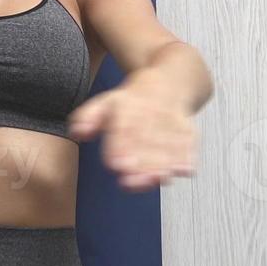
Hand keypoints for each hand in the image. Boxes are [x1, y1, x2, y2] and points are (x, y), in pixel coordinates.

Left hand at [67, 83, 197, 190]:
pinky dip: (188, 155)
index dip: (119, 147)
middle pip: (146, 140)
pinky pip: (189, 141)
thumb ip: (88, 118)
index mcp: (127, 107)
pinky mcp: (187, 127)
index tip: (116, 164)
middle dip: (140, 162)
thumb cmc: (133, 101)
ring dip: (164, 163)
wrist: (169, 84)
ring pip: (168, 143)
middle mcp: (150, 113)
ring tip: (158, 180)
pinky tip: (185, 170)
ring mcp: (171, 120)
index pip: (123, 128)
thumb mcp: (105, 104)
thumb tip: (77, 131)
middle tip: (133, 181)